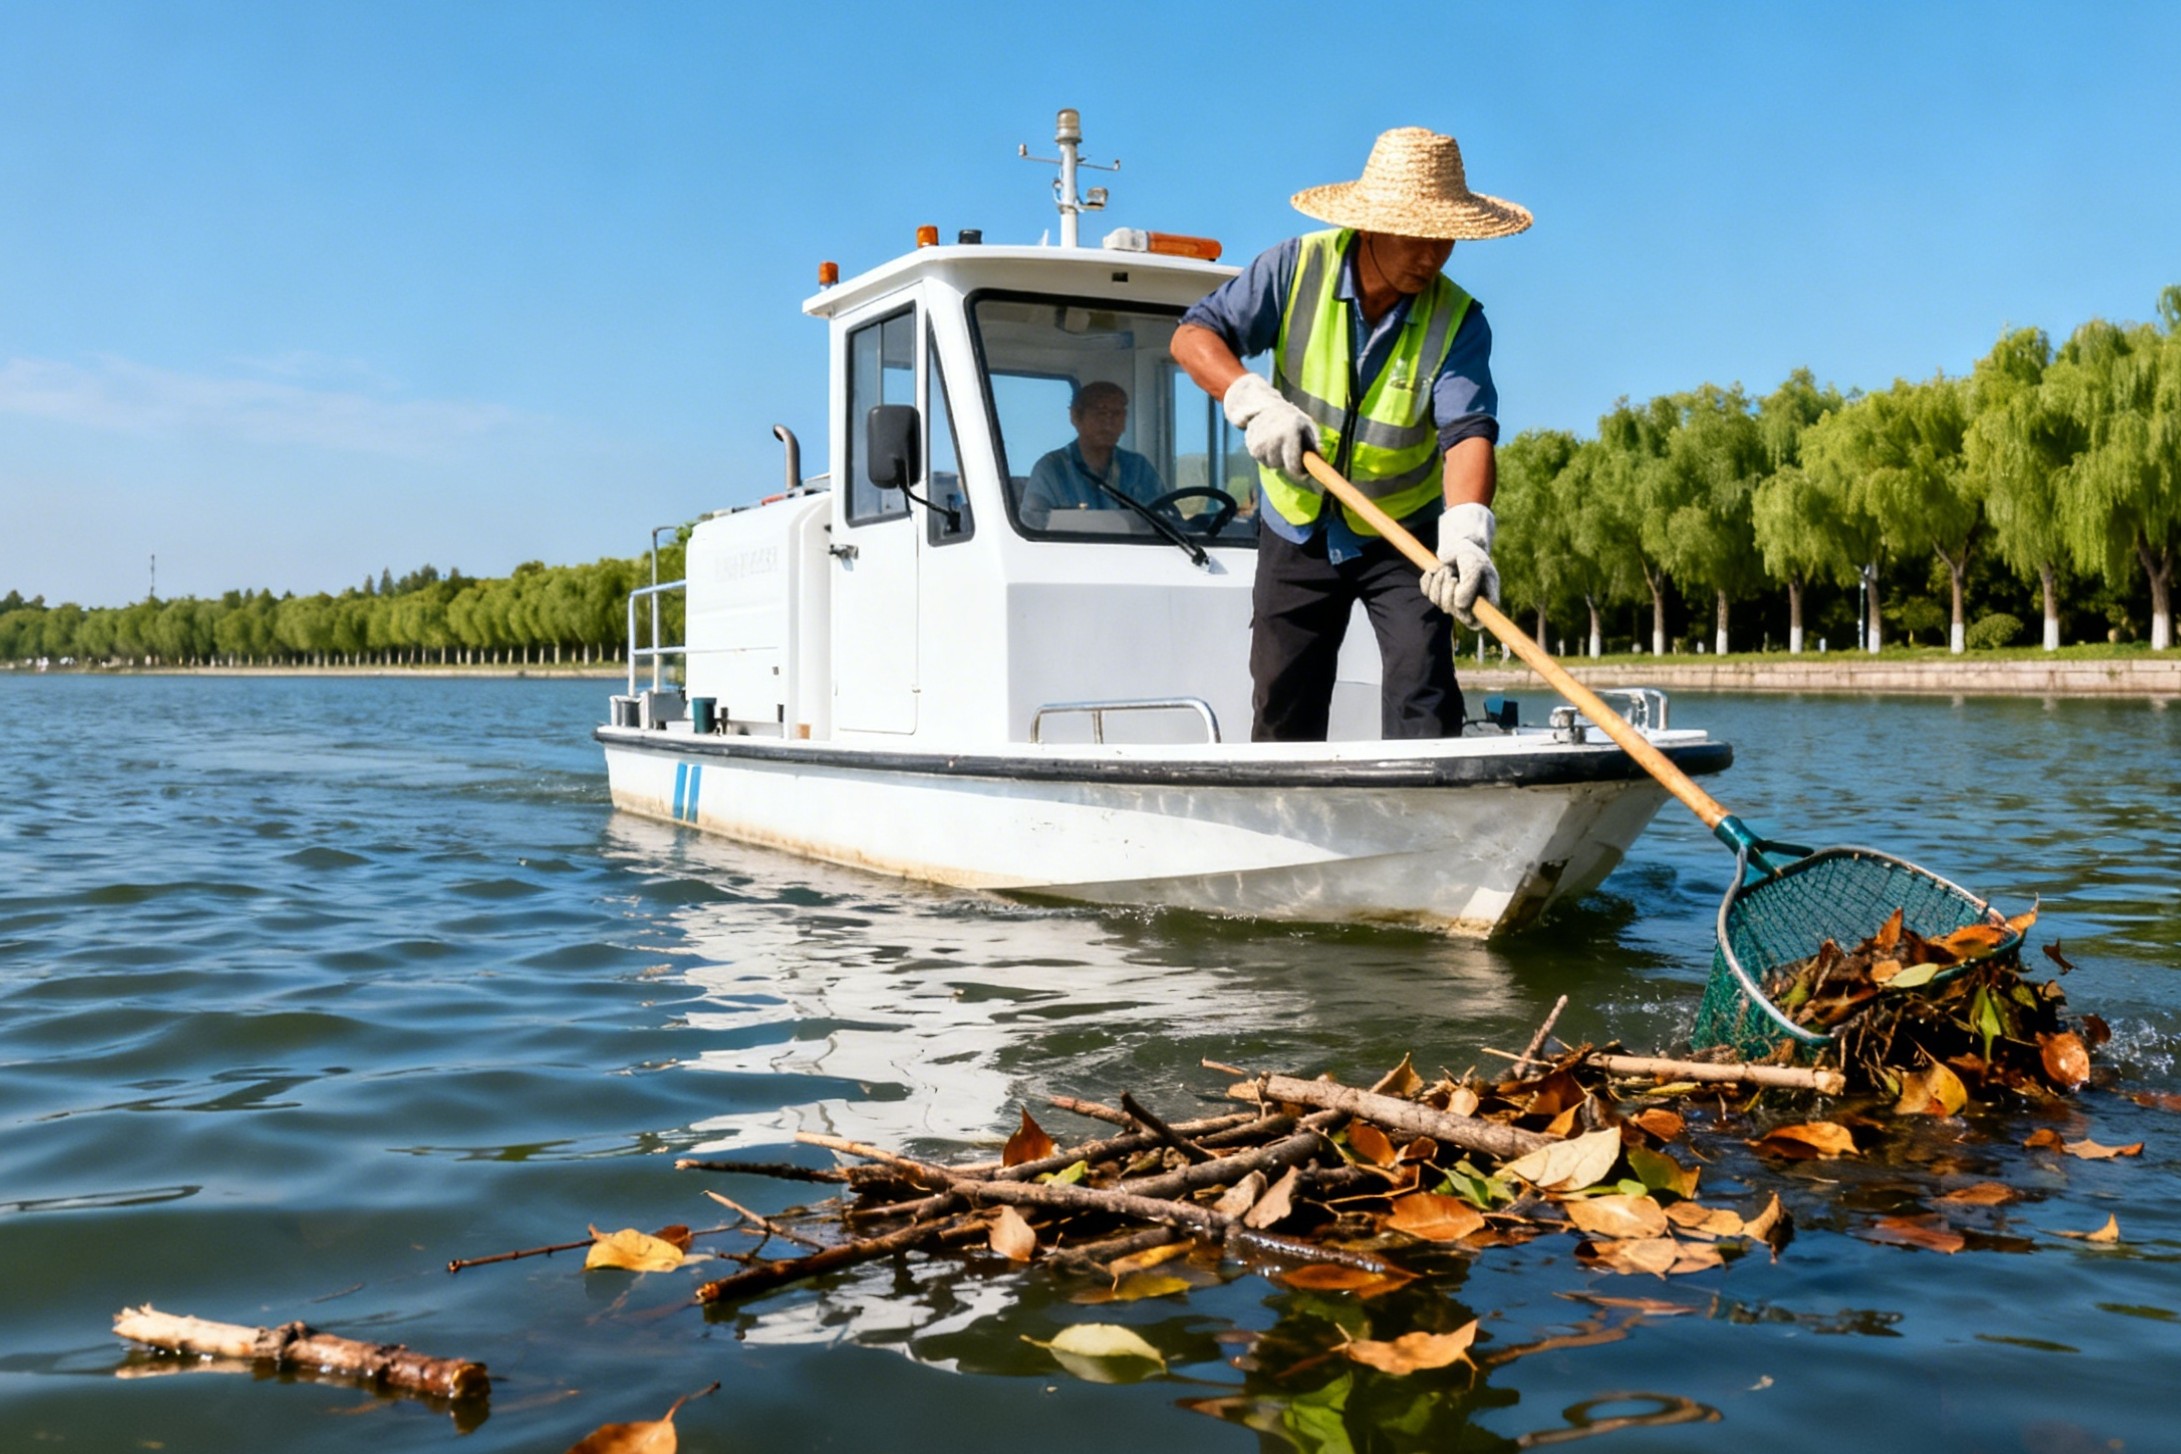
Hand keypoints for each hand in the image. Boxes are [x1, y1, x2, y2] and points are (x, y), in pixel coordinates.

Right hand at [1222, 374, 1318, 480]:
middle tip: (1290, 450)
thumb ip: (1314, 444)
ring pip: (1269, 464)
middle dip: (1286, 461)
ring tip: (1279, 443)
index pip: (1293, 464)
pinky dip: (1265, 454)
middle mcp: (1273, 435)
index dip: (1299, 471)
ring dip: (1275, 458)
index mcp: (1290, 431)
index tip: (1303, 472)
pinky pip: (1260, 459)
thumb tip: (1318, 461)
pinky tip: (1269, 442)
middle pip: (1280, 464)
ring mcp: (1259, 440)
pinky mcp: (1250, 443)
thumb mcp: (1308, 426)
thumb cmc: (1293, 419)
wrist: (1267, 406)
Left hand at [1420, 502, 1498, 627]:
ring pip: (1437, 601)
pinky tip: (1435, 570)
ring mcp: (1451, 602)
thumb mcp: (1475, 565)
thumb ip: (1470, 584)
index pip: (1475, 623)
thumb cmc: (1472, 555)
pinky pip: (1426, 592)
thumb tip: (1459, 605)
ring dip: (1439, 580)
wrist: (1459, 546)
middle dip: (1448, 587)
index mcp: (1485, 603)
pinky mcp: (1437, 595)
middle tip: (1453, 572)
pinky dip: (1428, 578)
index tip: (1461, 596)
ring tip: (1447, 569)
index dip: (1466, 613)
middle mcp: (1468, 607)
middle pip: (1452, 609)